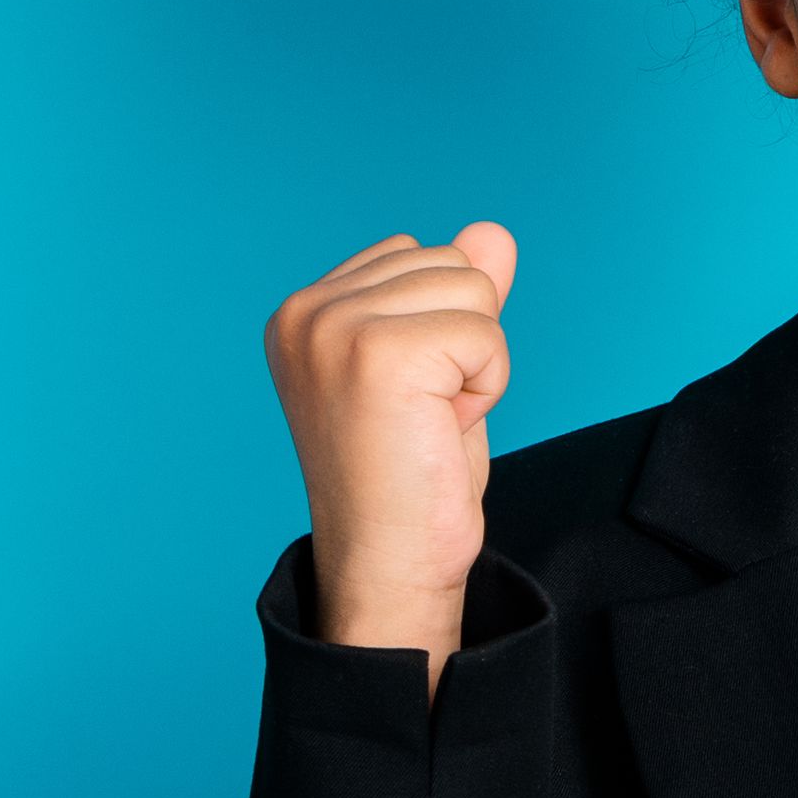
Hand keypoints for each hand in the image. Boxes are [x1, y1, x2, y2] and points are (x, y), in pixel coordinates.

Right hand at [268, 223, 514, 671]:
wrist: (389, 566)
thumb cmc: (411, 478)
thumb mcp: (438, 369)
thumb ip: (456, 296)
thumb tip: (493, 232)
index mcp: (303, 311)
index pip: (416, 252)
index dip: (441, 327)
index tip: (406, 398)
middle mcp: (306, 312)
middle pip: (449, 262)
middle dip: (463, 340)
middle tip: (422, 416)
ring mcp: (335, 329)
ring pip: (473, 292)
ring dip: (477, 365)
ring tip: (430, 423)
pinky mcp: (379, 354)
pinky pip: (486, 334)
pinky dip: (486, 387)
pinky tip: (442, 430)